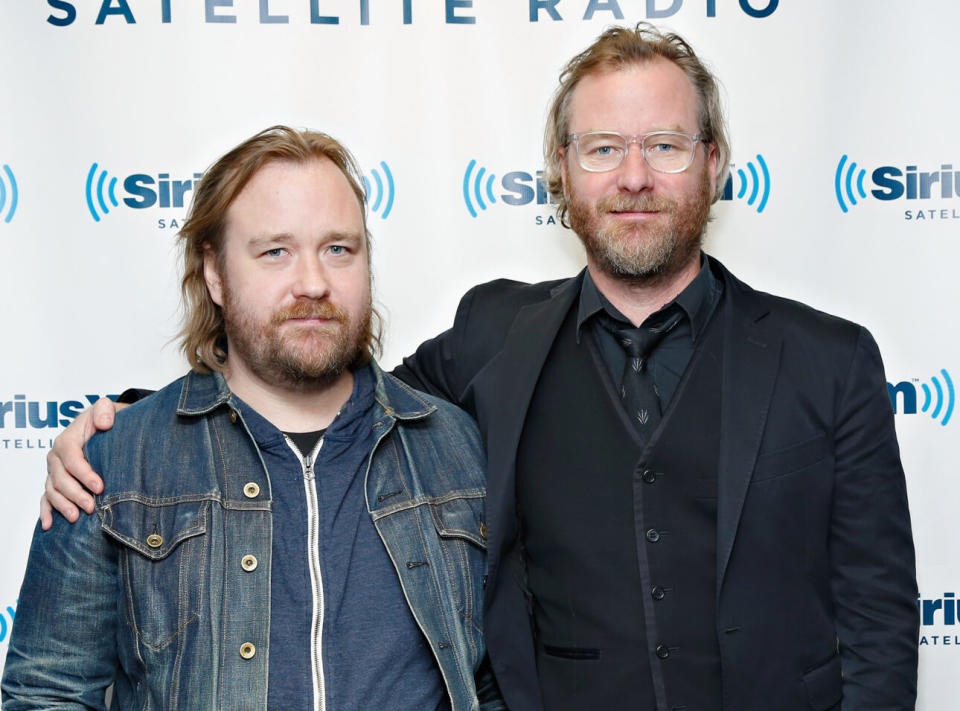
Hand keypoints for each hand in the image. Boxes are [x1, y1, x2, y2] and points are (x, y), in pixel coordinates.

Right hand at [40, 398, 127, 529]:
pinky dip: (46, 511)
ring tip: (76, 517)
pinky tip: (49, 525)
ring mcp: (54, 471)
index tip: (100, 486)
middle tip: (92, 507)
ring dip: (63, 505)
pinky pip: (46, 498)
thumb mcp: (106, 408)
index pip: (72, 459)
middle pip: (61, 479)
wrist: (103, 425)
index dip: (84, 474)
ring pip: (53, 491)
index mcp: (67, 440)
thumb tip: (104, 423)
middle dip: (76, 494)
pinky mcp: (55, 481)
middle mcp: (56, 456)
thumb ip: (104, 410)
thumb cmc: (106, 418)